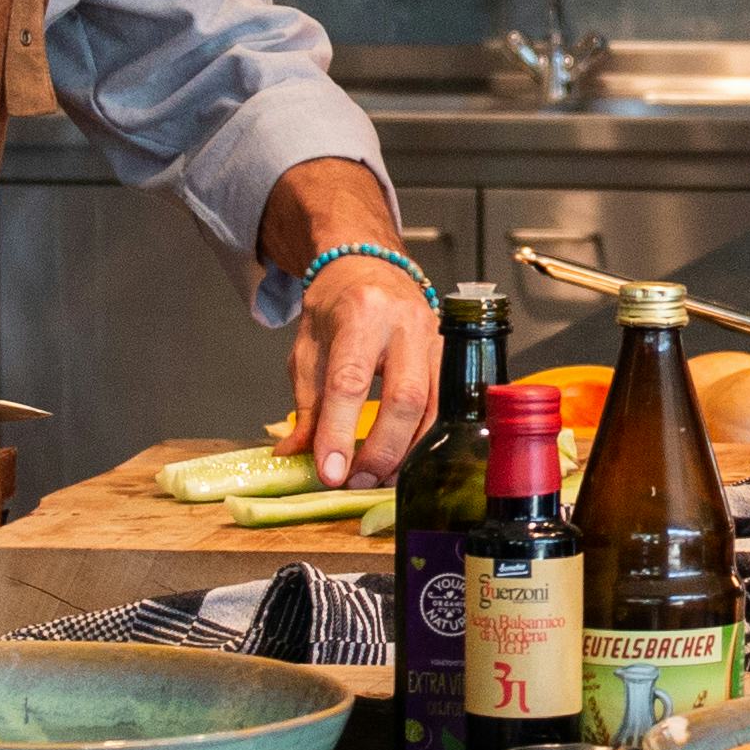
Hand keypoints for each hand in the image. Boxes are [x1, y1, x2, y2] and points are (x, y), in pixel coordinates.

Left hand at [288, 247, 438, 486]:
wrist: (371, 268)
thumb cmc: (339, 306)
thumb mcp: (309, 349)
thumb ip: (306, 406)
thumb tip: (297, 456)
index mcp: (361, 313)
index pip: (350, 381)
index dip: (339, 432)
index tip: (329, 471)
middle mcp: (405, 324)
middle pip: (405, 398)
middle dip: (381, 450)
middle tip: (355, 481)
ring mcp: (436, 339)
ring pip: (434, 408)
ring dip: (406, 453)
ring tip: (377, 478)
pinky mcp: (452, 356)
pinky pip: (447, 408)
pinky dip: (424, 441)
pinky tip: (403, 459)